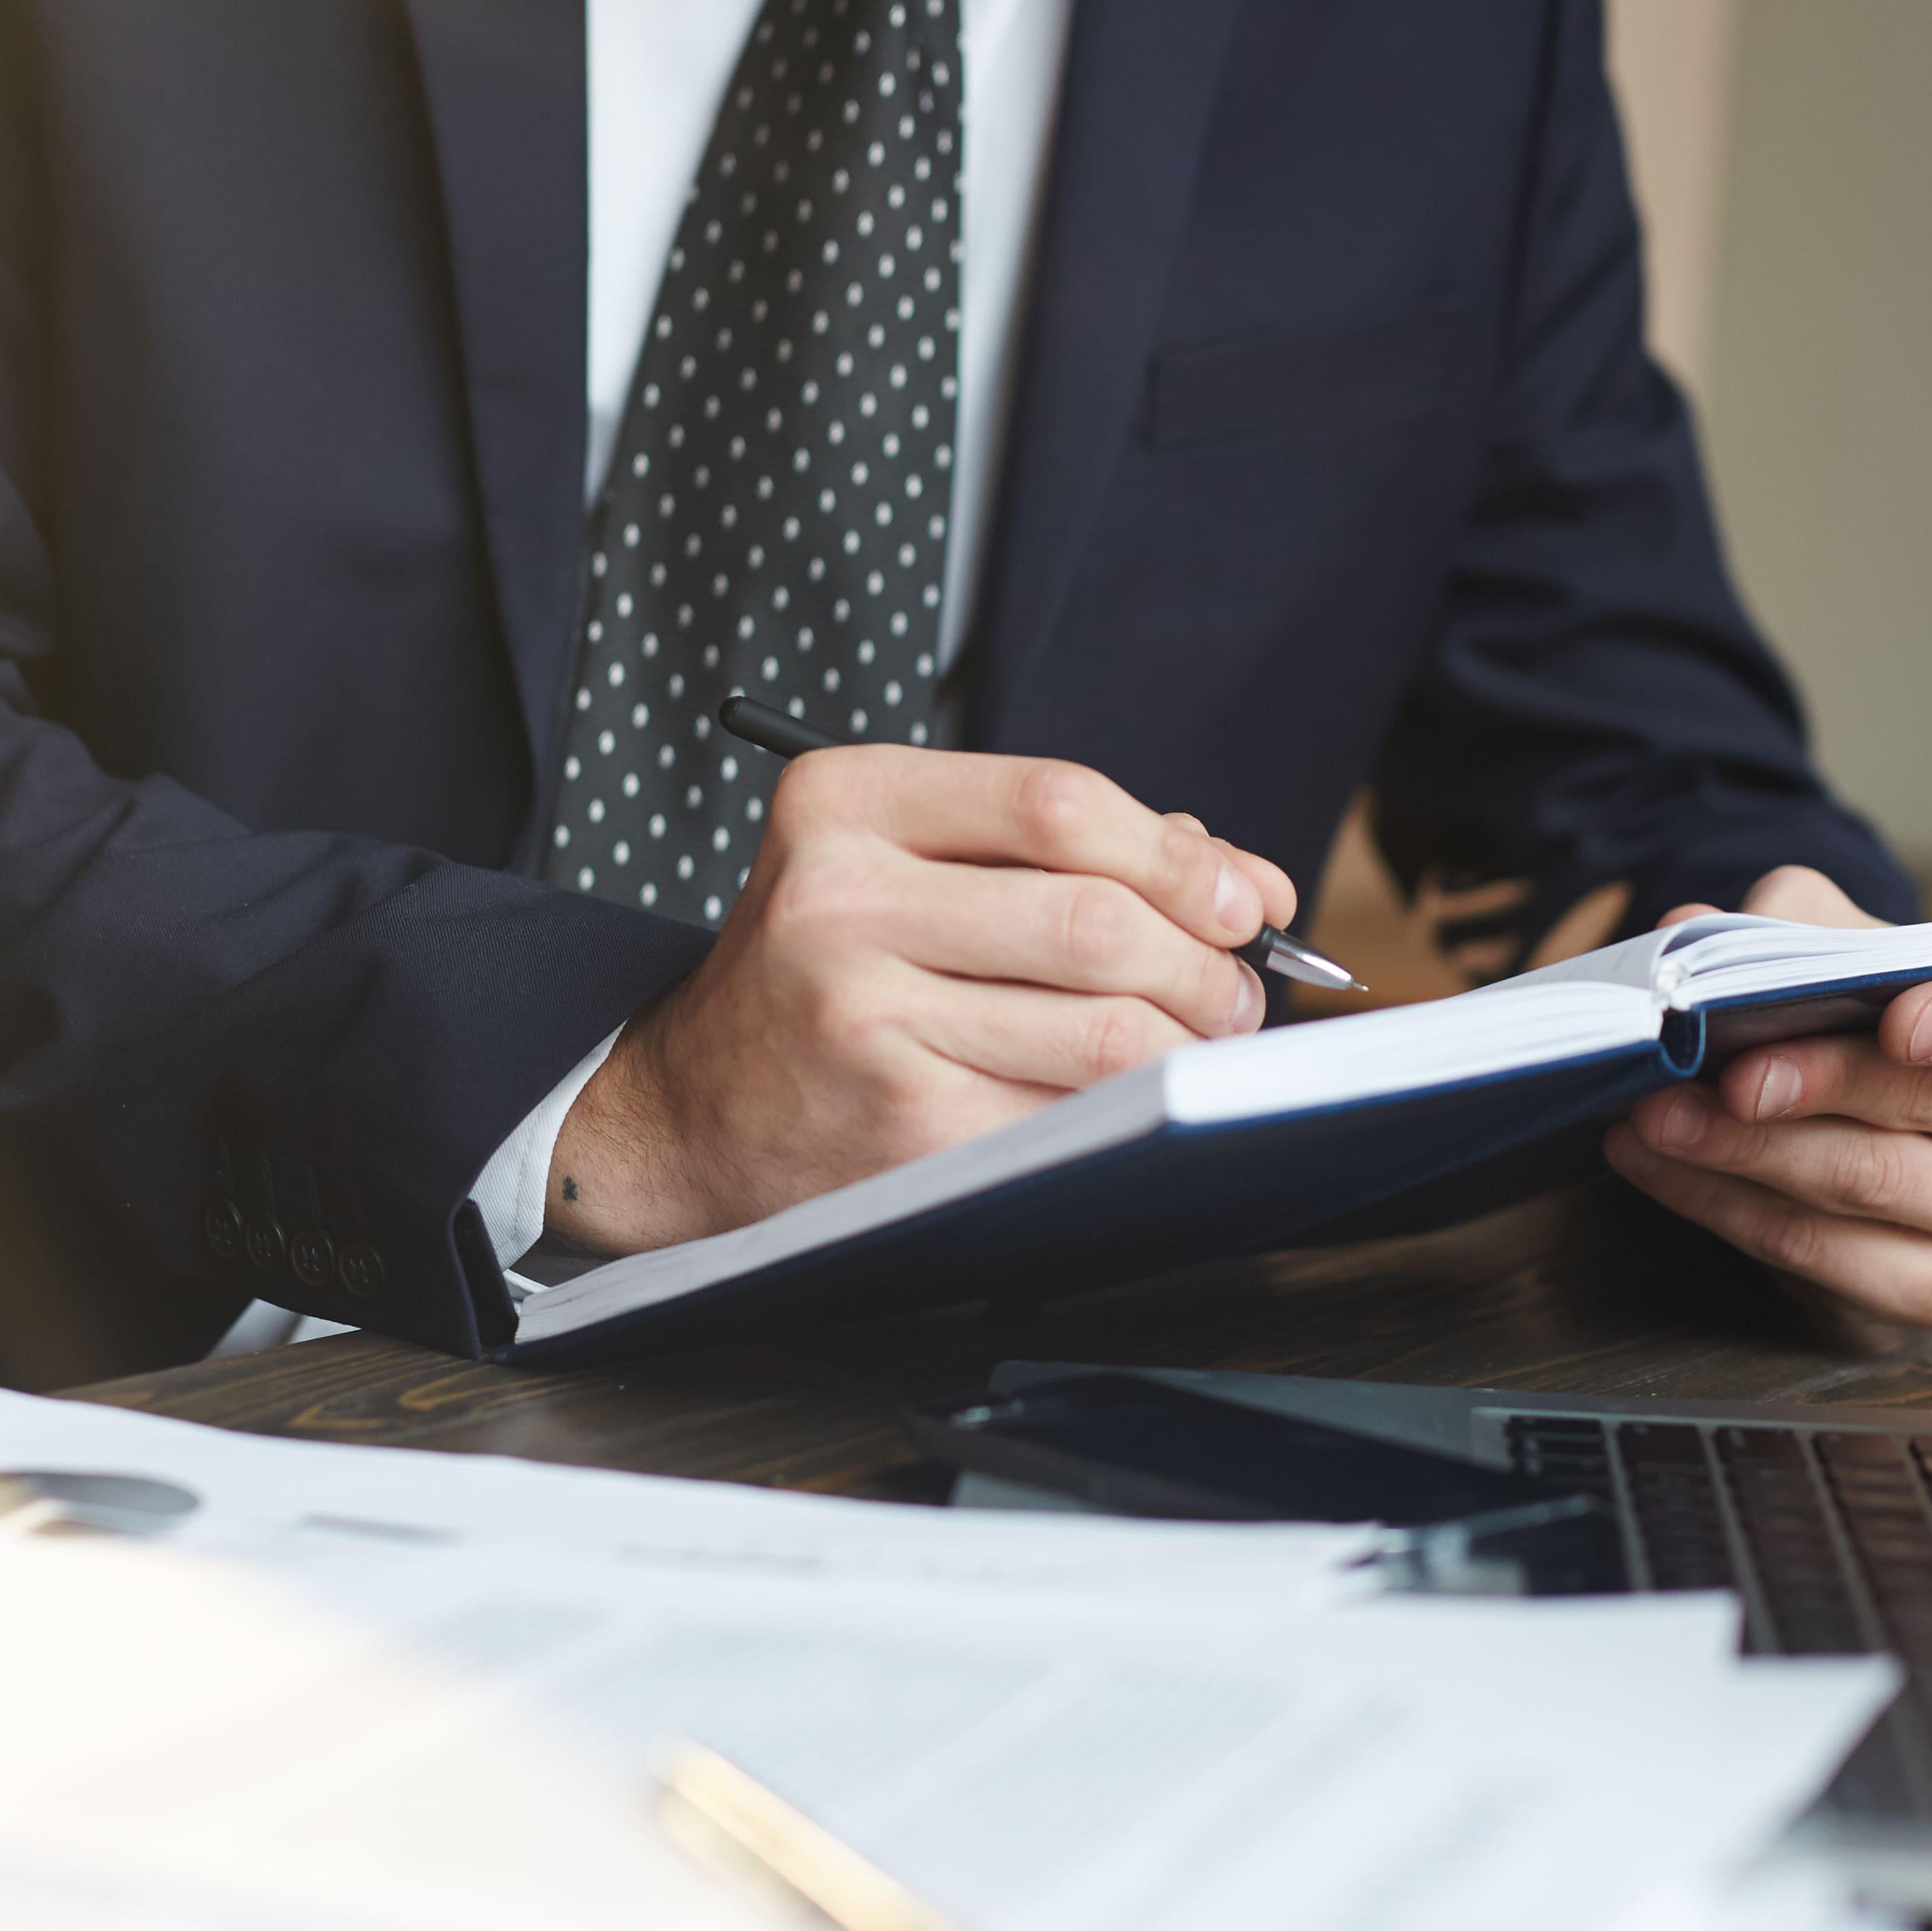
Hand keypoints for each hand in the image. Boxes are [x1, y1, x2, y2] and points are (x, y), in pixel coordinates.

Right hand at [550, 748, 1298, 1252]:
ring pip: (1103, 1031)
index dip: (1180, 856)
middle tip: (1237, 990)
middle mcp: (837, 902)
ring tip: (1198, 1042)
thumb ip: (1060, 851)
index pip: (1057, 802)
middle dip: (1205, 962)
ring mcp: (862, 1020)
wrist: (688, 1110)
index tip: (1243, 899)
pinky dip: (1125, 1110)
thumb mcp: (902, 864)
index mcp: (842, 803)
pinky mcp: (897, 1128)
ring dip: (1187, 1042)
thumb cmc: (824, 974)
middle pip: (1096, 919)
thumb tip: (1244, 882)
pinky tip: (1124, 1101)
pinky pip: (1069, 1115)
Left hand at [1599, 866, 1931, 1327]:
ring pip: (1872, 1182)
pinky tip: (1658, 1166)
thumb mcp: (1853, 944)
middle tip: (1719, 1070)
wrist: (1879, 1118)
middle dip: (1818, 1083)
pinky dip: (1725, 1206)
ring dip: (1746, 1150)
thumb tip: (1689, 924)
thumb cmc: (1880, 1011)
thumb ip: (1790, 925)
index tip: (1899, 1019)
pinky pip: (1825, 1254)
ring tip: (1656, 1113)